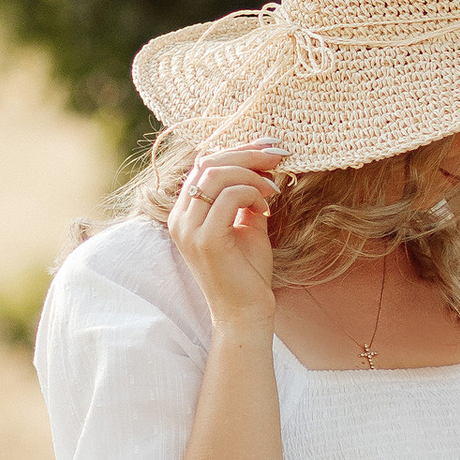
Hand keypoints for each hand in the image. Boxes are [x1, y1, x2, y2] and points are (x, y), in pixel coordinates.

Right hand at [167, 144, 285, 333]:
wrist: (246, 312)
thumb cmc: (248, 272)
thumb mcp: (247, 225)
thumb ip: (246, 196)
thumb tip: (263, 166)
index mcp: (185, 212)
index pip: (204, 164)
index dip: (238, 150)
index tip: (269, 147)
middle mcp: (180, 218)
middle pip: (208, 163)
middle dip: (247, 154)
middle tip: (278, 155)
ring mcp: (189, 229)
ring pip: (216, 175)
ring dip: (252, 174)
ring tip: (275, 187)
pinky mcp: (205, 239)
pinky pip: (227, 197)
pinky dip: (251, 193)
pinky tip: (267, 205)